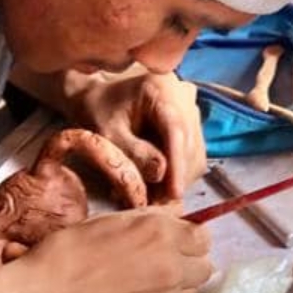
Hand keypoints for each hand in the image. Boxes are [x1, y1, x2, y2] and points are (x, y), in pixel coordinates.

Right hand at [0, 208, 212, 292]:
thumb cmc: (63, 254)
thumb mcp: (105, 222)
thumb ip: (146, 219)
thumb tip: (174, 216)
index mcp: (158, 230)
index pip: (201, 234)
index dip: (187, 235)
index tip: (173, 238)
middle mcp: (171, 261)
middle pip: (204, 261)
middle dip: (190, 258)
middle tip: (166, 258)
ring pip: (197, 285)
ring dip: (186, 280)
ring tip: (158, 279)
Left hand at [65, 71, 205, 203]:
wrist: (98, 98)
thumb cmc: (97, 111)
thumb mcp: (108, 132)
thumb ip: (133, 152)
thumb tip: (162, 173)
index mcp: (159, 88)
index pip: (176, 129)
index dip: (177, 164)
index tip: (174, 193)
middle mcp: (182, 95)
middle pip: (190, 143)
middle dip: (176, 177)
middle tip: (155, 205)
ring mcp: (190, 108)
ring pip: (195, 152)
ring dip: (178, 177)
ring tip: (153, 197)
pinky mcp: (192, 123)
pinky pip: (193, 153)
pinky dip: (179, 172)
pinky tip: (159, 184)